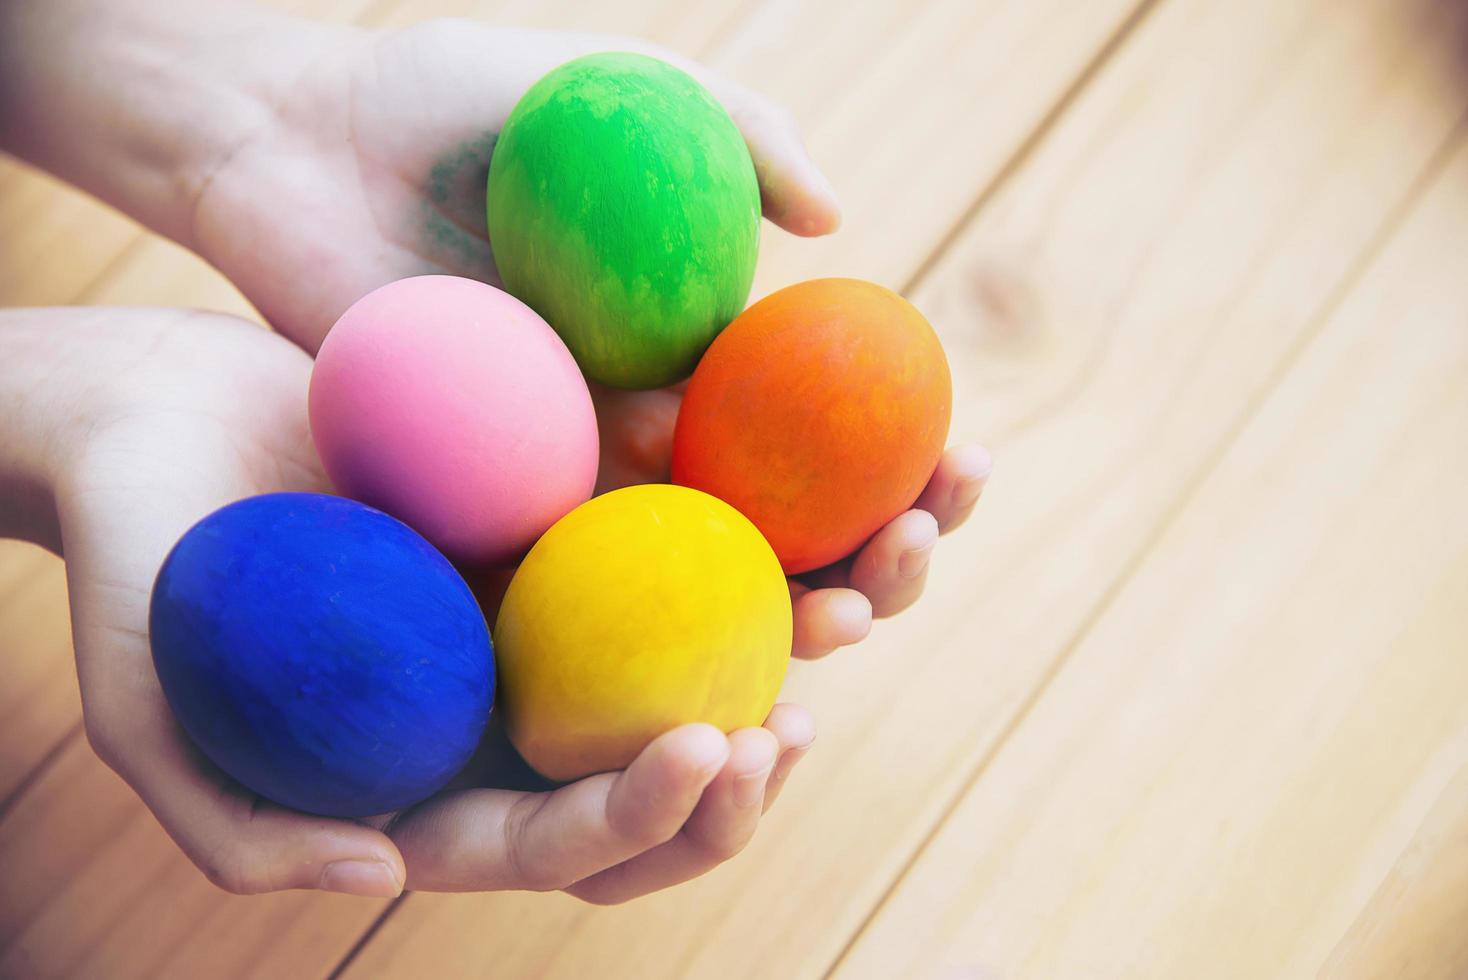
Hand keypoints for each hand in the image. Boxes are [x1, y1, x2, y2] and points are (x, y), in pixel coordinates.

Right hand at [4, 307, 812, 900]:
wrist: (152, 412)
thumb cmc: (134, 555)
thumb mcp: (143, 700)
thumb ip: (235, 822)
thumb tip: (378, 882)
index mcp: (440, 781)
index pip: (561, 840)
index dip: (641, 821)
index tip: (709, 749)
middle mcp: (516, 710)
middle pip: (659, 777)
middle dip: (749, 770)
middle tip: (806, 712)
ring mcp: (554, 613)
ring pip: (703, 653)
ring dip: (808, 631)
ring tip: (889, 574)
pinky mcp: (575, 511)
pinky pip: (685, 529)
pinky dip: (767, 517)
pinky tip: (835, 480)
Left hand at [187, 14, 991, 653]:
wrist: (288, 136)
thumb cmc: (448, 97)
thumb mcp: (622, 88)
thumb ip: (739, 134)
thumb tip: (837, 222)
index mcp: (687, 335)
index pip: (820, 420)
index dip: (901, 456)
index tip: (963, 468)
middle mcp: (638, 412)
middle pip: (778, 514)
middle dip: (864, 554)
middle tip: (908, 562)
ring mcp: (561, 461)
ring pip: (687, 569)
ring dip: (773, 612)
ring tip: (840, 624)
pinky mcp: (476, 494)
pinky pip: (566, 562)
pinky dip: (634, 613)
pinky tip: (702, 641)